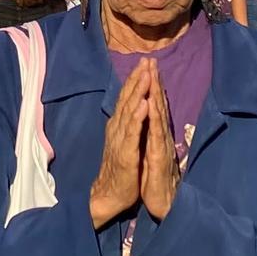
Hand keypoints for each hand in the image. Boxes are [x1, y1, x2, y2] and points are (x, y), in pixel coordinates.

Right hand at [89, 63, 149, 228]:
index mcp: (119, 125)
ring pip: (130, 112)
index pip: (127, 98)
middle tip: (146, 60)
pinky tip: (144, 105)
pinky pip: (132, 133)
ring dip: (138, 92)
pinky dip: (138, 118)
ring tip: (146, 75)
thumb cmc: (121, 170)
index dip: (135, 80)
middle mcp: (117, 128)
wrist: (109, 195)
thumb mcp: (125, 142)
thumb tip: (134, 106)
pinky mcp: (125, 153)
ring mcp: (120, 140)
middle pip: (128, 99)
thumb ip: (129, 124)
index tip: (145, 62)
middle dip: (138, 79)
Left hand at [143, 65, 179, 220]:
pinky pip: (155, 134)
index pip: (154, 107)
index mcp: (156, 136)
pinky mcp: (158, 157)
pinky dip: (153, 117)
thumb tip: (149, 121)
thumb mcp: (150, 154)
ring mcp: (161, 145)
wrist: (161, 203)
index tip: (147, 67)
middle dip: (154, 82)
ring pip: (158, 115)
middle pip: (157, 105)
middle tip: (151, 60)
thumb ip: (152, 137)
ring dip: (155, 94)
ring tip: (152, 74)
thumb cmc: (154, 180)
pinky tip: (150, 103)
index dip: (151, 87)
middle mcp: (160, 137)